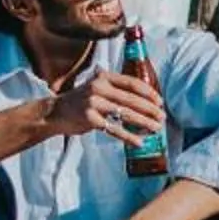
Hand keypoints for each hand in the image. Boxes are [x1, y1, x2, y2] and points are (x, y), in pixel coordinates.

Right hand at [45, 67, 164, 147]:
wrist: (55, 112)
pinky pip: (114, 129)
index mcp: (104, 78)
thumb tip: (142, 95)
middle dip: (150, 109)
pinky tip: (139, 142)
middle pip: (131, 99)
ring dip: (144, 122)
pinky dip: (128, 136)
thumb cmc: (80, 100)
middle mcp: (99, 88)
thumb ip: (115, 87)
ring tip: (156, 129)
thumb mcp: (95, 86)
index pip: (132, 83)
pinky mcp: (89, 119)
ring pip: (125, 114)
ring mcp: (93, 103)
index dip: (148, 92)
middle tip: (162, 117)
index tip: (160, 101)